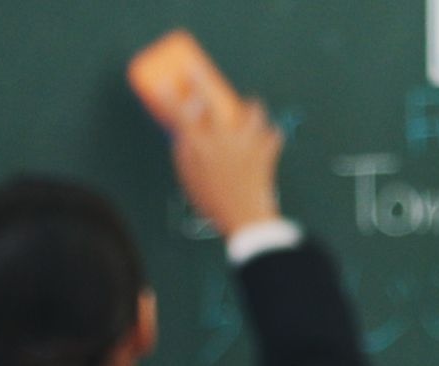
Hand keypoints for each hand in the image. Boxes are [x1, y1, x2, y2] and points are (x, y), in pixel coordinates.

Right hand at [165, 84, 284, 233]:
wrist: (245, 219)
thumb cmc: (213, 203)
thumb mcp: (189, 179)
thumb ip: (185, 153)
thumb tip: (184, 134)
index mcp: (198, 146)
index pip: (178, 113)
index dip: (169, 97)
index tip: (165, 84)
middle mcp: (221, 138)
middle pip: (211, 101)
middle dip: (200, 82)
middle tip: (197, 74)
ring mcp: (246, 142)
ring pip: (253, 110)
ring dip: (250, 107)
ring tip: (248, 108)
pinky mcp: (266, 150)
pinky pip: (273, 134)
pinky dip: (270, 135)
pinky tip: (267, 137)